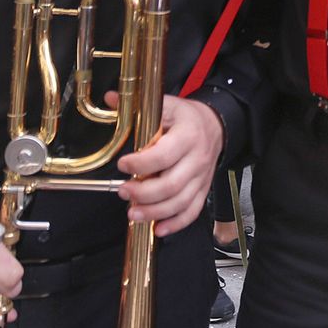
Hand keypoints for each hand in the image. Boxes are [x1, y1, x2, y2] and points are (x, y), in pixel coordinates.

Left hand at [115, 95, 224, 236]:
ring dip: (155, 212)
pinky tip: (158, 228)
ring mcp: (202, 176)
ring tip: (133, 214)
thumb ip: (138, 105)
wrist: (216, 125)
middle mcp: (197, 158)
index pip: (164, 154)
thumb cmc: (185, 118)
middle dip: (144, 193)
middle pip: (172, 184)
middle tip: (123, 192)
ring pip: (181, 202)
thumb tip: (110, 99)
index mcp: (188, 134)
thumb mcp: (165, 105)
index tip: (123, 164)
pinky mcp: (203, 189)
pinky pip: (192, 211)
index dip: (141, 163)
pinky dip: (176, 223)